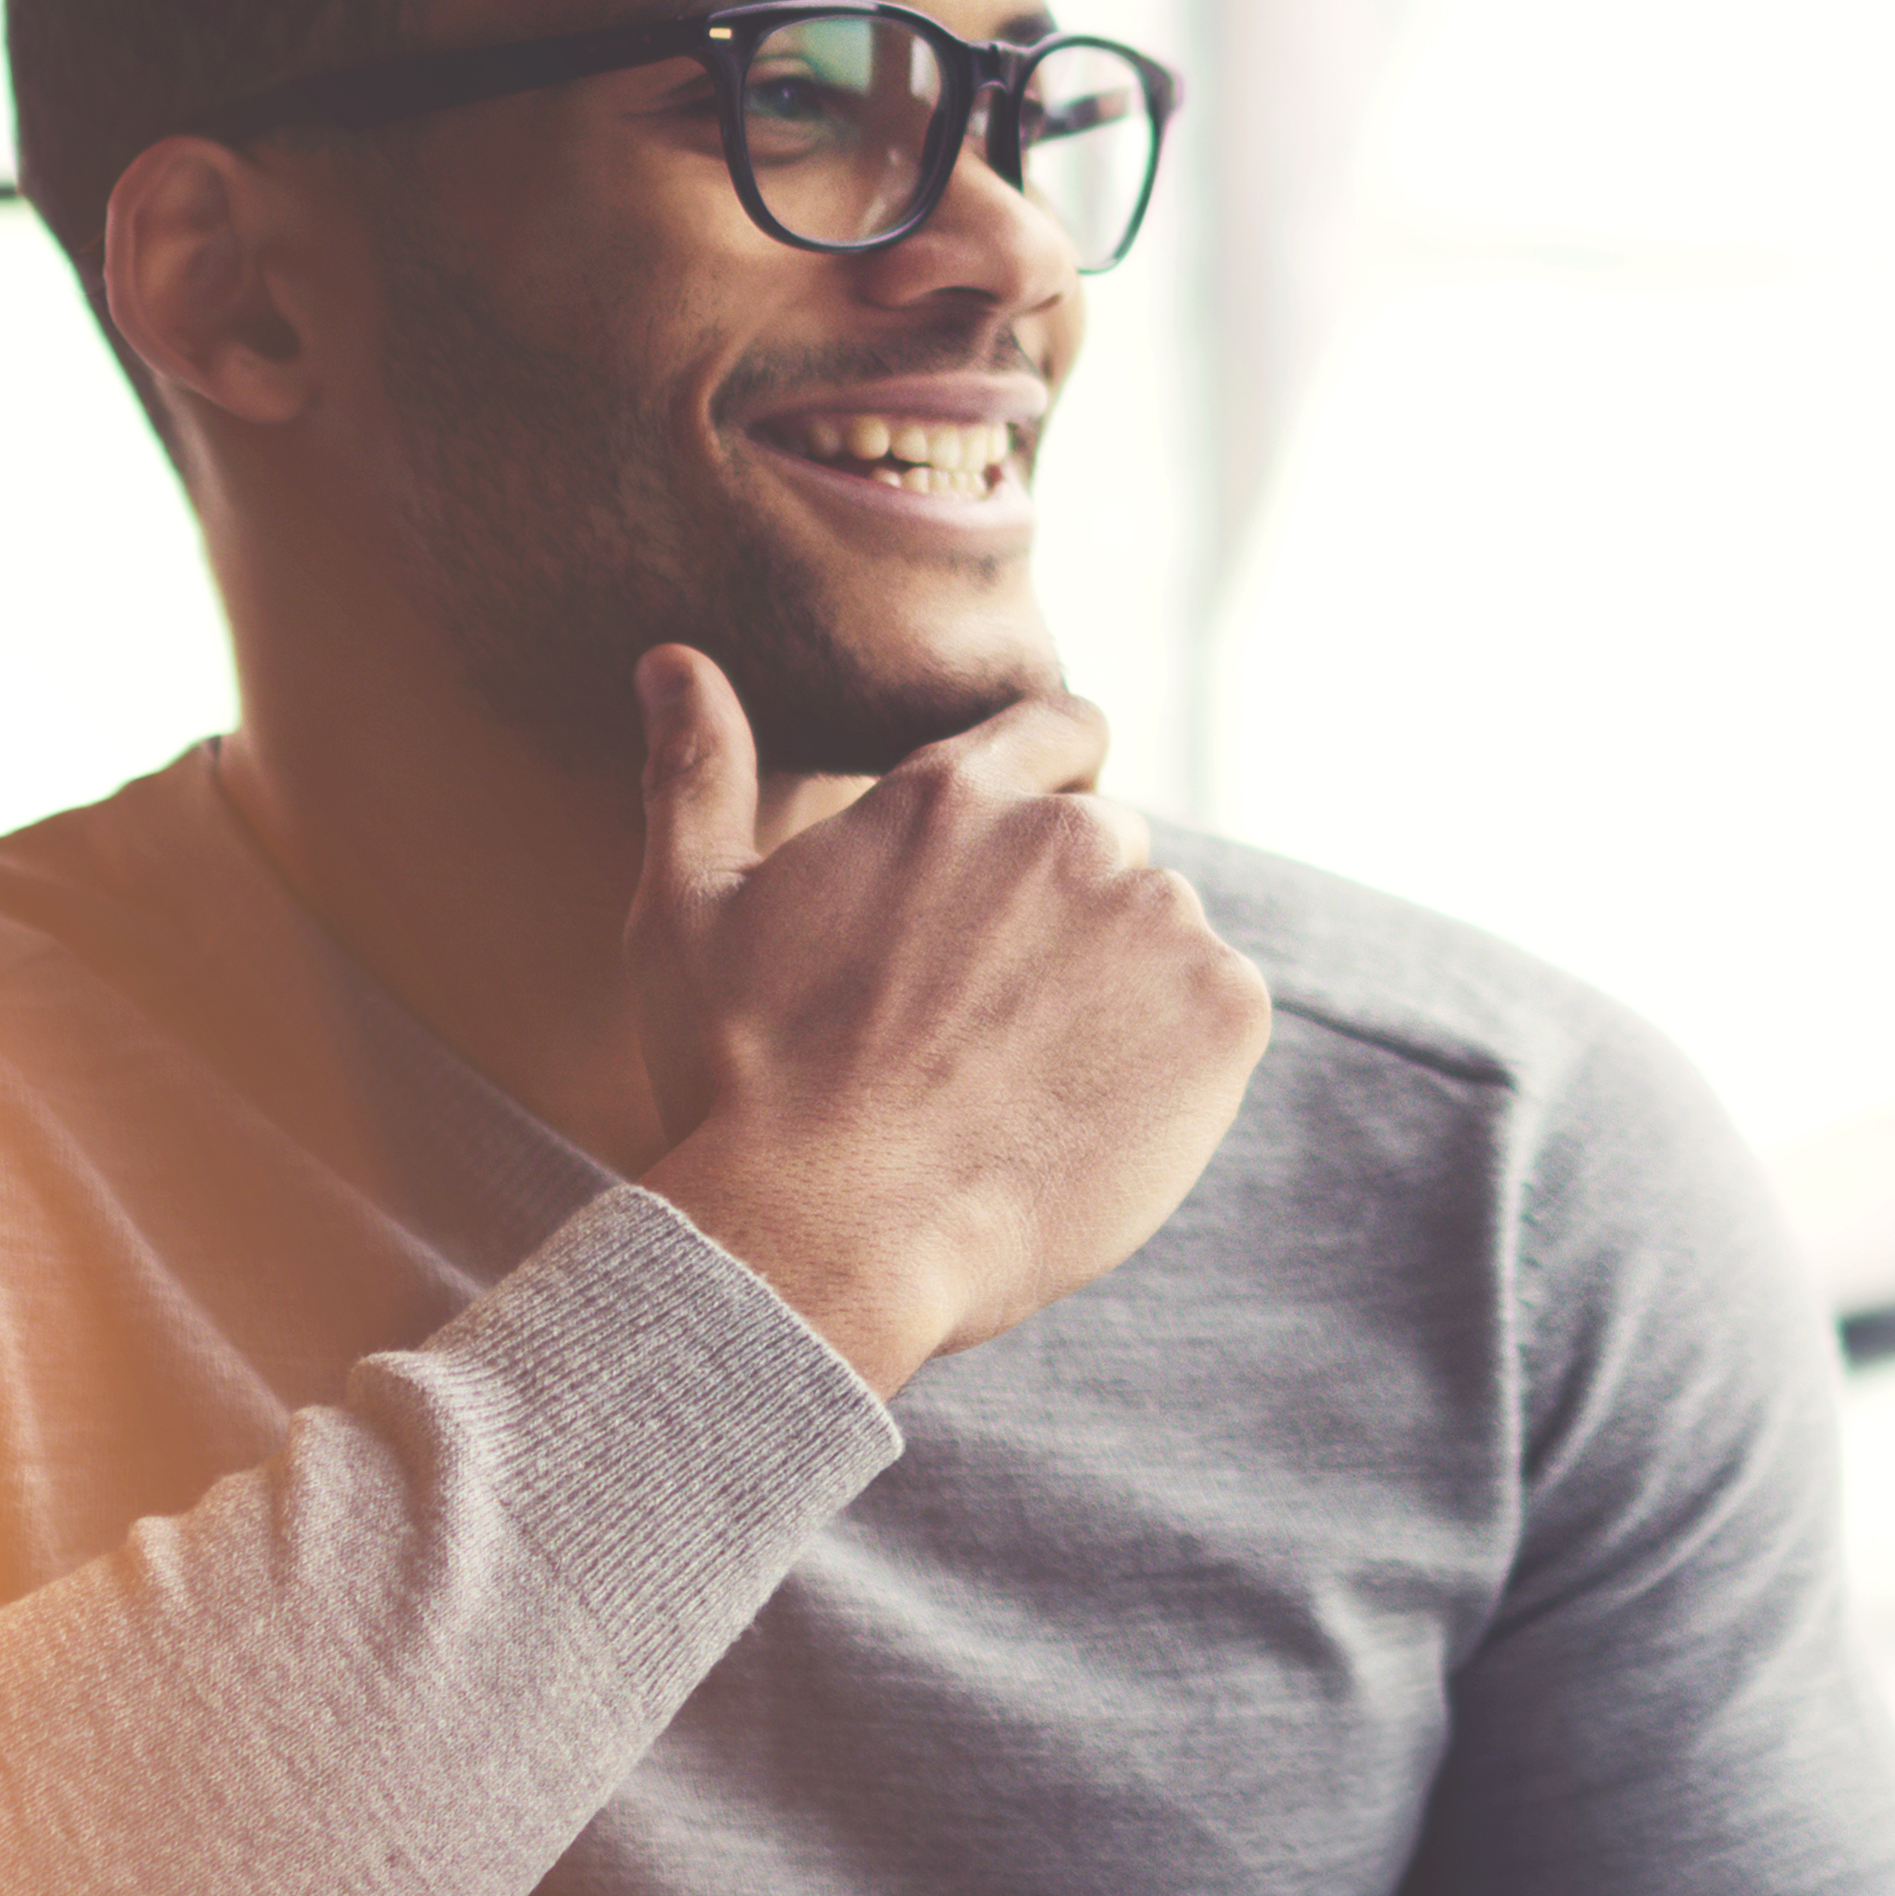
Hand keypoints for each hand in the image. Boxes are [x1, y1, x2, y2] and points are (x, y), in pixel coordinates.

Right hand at [628, 647, 1270, 1393]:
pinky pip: (1222, 1009)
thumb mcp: (690, 915)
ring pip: (1165, 931)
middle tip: (993, 1025)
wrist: (827, 1237)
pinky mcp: (1223, 1012)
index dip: (1052, 786)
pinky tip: (1090, 1117)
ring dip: (1121, 988)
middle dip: (1068, 914)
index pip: (1059, 730)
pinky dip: (1178, 1058)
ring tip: (1030, 1087)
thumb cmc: (743, 1086)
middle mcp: (1067, 835)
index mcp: (951, 799)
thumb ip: (698, 772)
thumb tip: (671, 658)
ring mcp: (1156, 920)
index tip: (1025, 868)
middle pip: (1111, 843)